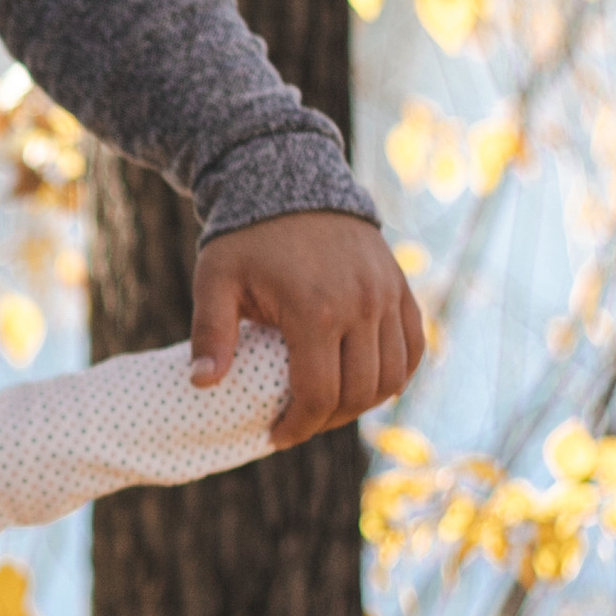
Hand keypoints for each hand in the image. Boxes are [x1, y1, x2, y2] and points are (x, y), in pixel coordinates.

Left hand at [190, 210, 424, 445]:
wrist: (292, 180)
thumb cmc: (247, 237)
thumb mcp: (216, 280)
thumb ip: (211, 333)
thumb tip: (203, 384)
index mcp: (315, 309)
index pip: (319, 394)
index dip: (299, 426)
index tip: (277, 436)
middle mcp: (362, 305)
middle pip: (358, 394)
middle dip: (327, 420)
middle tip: (300, 424)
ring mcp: (387, 296)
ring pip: (392, 378)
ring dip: (363, 404)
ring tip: (329, 408)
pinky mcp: (400, 288)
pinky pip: (412, 348)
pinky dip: (395, 376)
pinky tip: (365, 385)